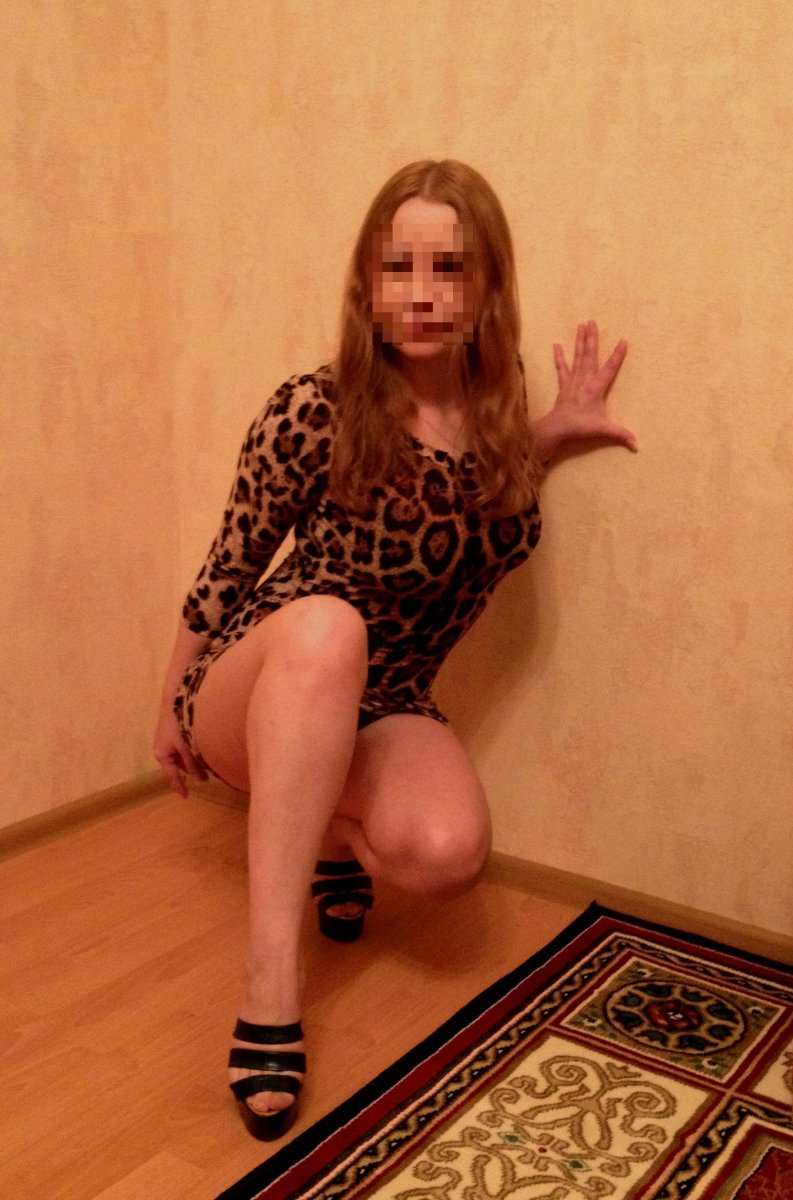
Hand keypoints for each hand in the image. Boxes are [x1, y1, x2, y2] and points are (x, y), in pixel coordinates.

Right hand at [153, 705, 207, 797]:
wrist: (177, 698)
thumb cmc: (180, 726)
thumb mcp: (187, 748)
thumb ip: (194, 764)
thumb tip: (201, 778)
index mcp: (162, 754)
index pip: (171, 776)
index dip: (179, 786)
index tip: (186, 796)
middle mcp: (163, 747)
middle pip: (178, 765)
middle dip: (191, 771)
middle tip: (206, 777)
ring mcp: (168, 737)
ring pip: (182, 754)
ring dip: (193, 760)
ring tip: (207, 763)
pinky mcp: (175, 728)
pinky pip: (183, 745)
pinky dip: (192, 750)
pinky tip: (203, 748)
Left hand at [552, 319, 635, 450]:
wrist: (556, 428)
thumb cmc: (580, 427)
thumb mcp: (602, 429)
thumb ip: (620, 434)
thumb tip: (637, 445)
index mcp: (595, 388)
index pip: (609, 368)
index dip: (617, 355)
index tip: (623, 340)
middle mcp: (584, 380)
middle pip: (590, 355)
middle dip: (592, 338)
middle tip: (593, 321)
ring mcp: (573, 380)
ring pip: (578, 357)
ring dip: (579, 341)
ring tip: (581, 325)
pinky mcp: (564, 384)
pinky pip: (561, 368)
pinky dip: (559, 357)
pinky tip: (556, 345)